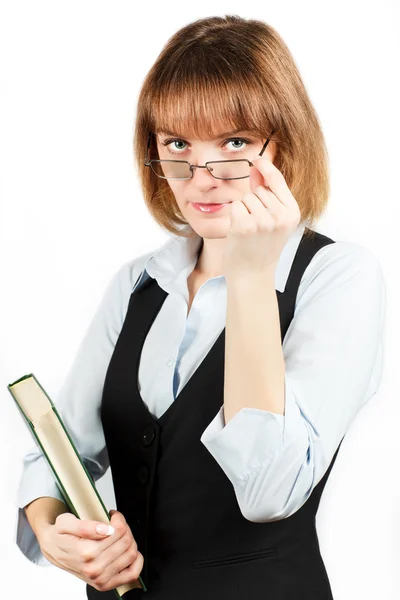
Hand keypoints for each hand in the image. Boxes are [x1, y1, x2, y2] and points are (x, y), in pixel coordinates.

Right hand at [38, 509, 143, 592]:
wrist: (53, 550)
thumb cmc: (60, 536)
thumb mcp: (66, 522)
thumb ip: (85, 526)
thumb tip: (105, 529)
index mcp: (85, 552)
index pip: (118, 530)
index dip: (118, 518)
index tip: (112, 515)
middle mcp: (93, 568)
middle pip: (126, 540)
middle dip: (124, 528)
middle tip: (115, 524)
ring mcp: (100, 578)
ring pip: (131, 553)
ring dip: (129, 540)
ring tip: (118, 535)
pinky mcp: (105, 584)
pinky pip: (132, 573)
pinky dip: (136, 560)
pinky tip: (129, 550)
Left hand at [223, 156, 300, 281]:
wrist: (253, 274)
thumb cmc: (262, 247)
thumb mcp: (273, 220)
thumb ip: (267, 193)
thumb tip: (257, 168)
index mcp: (292, 213)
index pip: (277, 180)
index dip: (266, 167)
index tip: (257, 159)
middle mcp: (280, 216)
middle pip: (259, 190)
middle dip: (254, 201)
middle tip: (257, 226)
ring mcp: (263, 221)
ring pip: (246, 198)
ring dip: (244, 210)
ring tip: (250, 230)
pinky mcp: (245, 225)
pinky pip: (236, 206)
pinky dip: (235, 216)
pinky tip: (241, 232)